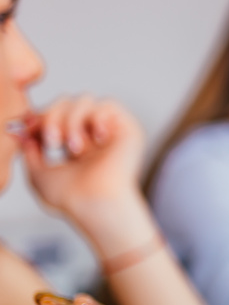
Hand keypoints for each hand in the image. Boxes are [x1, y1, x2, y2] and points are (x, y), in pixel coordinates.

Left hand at [21, 96, 144, 223]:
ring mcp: (110, 131)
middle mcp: (93, 135)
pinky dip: (96, 117)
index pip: (56, 114)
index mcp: (76, 144)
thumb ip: (30, 151)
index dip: (40, 116)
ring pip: (84, 100)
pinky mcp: (127, 129)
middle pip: (66, 102)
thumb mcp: (38, 174)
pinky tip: (96, 139)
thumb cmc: (71, 198)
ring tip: (74, 148)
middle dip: (52, 117)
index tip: (28, 130)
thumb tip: (25, 132)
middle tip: (52, 143)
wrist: (94, 205)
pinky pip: (108, 104)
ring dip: (72, 120)